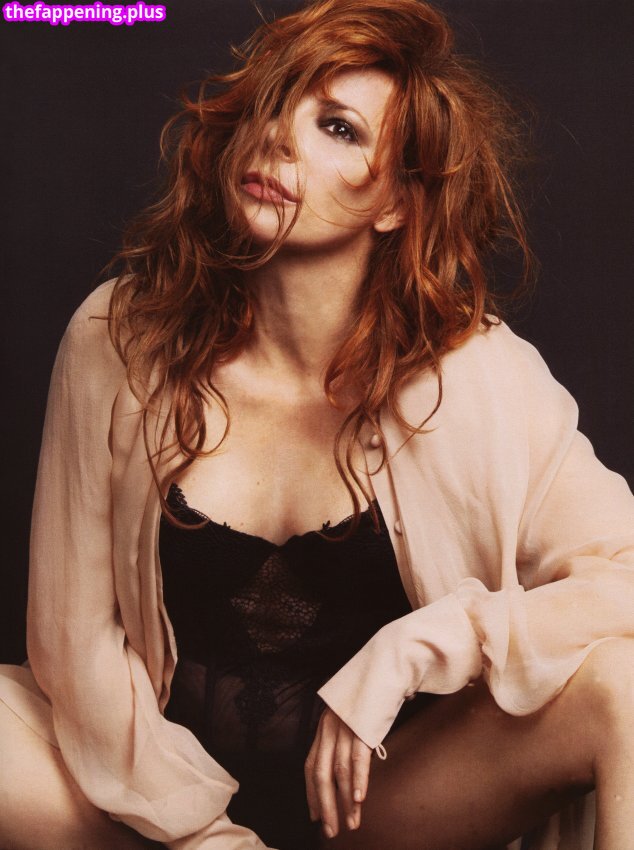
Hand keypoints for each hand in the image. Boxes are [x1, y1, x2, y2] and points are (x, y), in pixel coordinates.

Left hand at [304, 707, 371, 838]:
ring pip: (339, 771)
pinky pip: (358, 757)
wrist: (385, 665)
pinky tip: (358, 799)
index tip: (315, 816)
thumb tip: (349, 770)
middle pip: (322, 774)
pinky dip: (358, 780)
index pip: (311, 766)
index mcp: (324, 726)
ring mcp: (345, 726)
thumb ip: (346, 740)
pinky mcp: (362, 724)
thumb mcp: (351, 717)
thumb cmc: (371, 694)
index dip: (311, 793)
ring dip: (344, 802)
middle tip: (330, 831)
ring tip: (351, 824)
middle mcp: (329, 727)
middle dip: (325, 806)